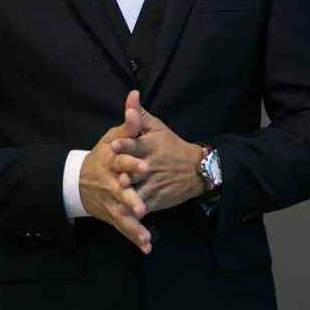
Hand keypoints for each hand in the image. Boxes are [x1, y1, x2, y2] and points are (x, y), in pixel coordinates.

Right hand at [79, 101, 152, 253]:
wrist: (80, 180)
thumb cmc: (104, 154)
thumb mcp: (115, 135)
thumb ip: (130, 120)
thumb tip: (135, 94)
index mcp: (111, 160)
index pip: (121, 159)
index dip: (131, 161)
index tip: (144, 163)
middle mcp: (109, 182)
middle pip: (120, 190)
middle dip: (129, 197)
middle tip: (140, 205)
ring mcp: (110, 201)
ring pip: (122, 213)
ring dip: (133, 223)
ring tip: (145, 233)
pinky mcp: (113, 215)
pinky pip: (124, 227)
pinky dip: (135, 236)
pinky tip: (147, 245)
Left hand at [111, 91, 205, 213]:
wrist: (196, 170)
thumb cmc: (171, 146)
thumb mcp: (158, 127)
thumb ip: (140, 114)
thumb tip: (131, 94)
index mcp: (149, 146)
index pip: (135, 144)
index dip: (125, 145)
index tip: (113, 145)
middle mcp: (150, 166)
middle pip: (136, 169)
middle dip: (128, 173)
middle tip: (120, 176)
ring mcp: (153, 184)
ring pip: (140, 190)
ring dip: (131, 195)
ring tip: (122, 198)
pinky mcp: (156, 199)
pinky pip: (144, 206)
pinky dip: (136, 211)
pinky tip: (127, 215)